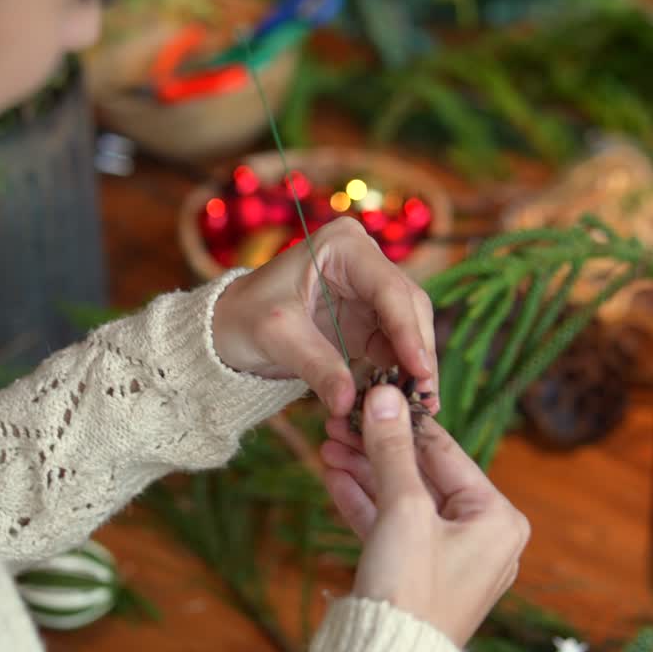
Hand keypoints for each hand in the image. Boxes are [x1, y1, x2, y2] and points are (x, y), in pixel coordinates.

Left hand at [212, 218, 437, 416]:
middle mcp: (364, 260)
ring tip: (421, 406)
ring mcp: (369, 290)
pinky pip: (396, 346)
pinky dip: (401, 372)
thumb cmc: (244, 317)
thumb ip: (316, 366)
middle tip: (425, 396)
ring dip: (416, 365)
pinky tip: (406, 401)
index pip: (388, 288)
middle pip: (408, 306)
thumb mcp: (277, 337)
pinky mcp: (368, 319)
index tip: (421, 371)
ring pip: (410, 327)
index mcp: (343, 245)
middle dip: (419, 351)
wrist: (227, 329)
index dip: (408, 331)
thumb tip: (348, 403)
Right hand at [321, 386, 529, 648]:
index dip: (403, 422)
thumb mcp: (403, 510)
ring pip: (403, 501)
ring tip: (328, 442)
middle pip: (423, 476)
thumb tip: (384, 397)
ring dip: (365, 471)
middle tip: (339, 420)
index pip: (447, 452)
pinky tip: (333, 475)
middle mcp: (482, 537)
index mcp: (498, 519)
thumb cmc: (409, 591)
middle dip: (377, 449)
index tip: (370, 395)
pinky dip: (364, 503)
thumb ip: (393, 451)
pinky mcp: (418, 577)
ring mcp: (449, 559)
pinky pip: (393, 529)